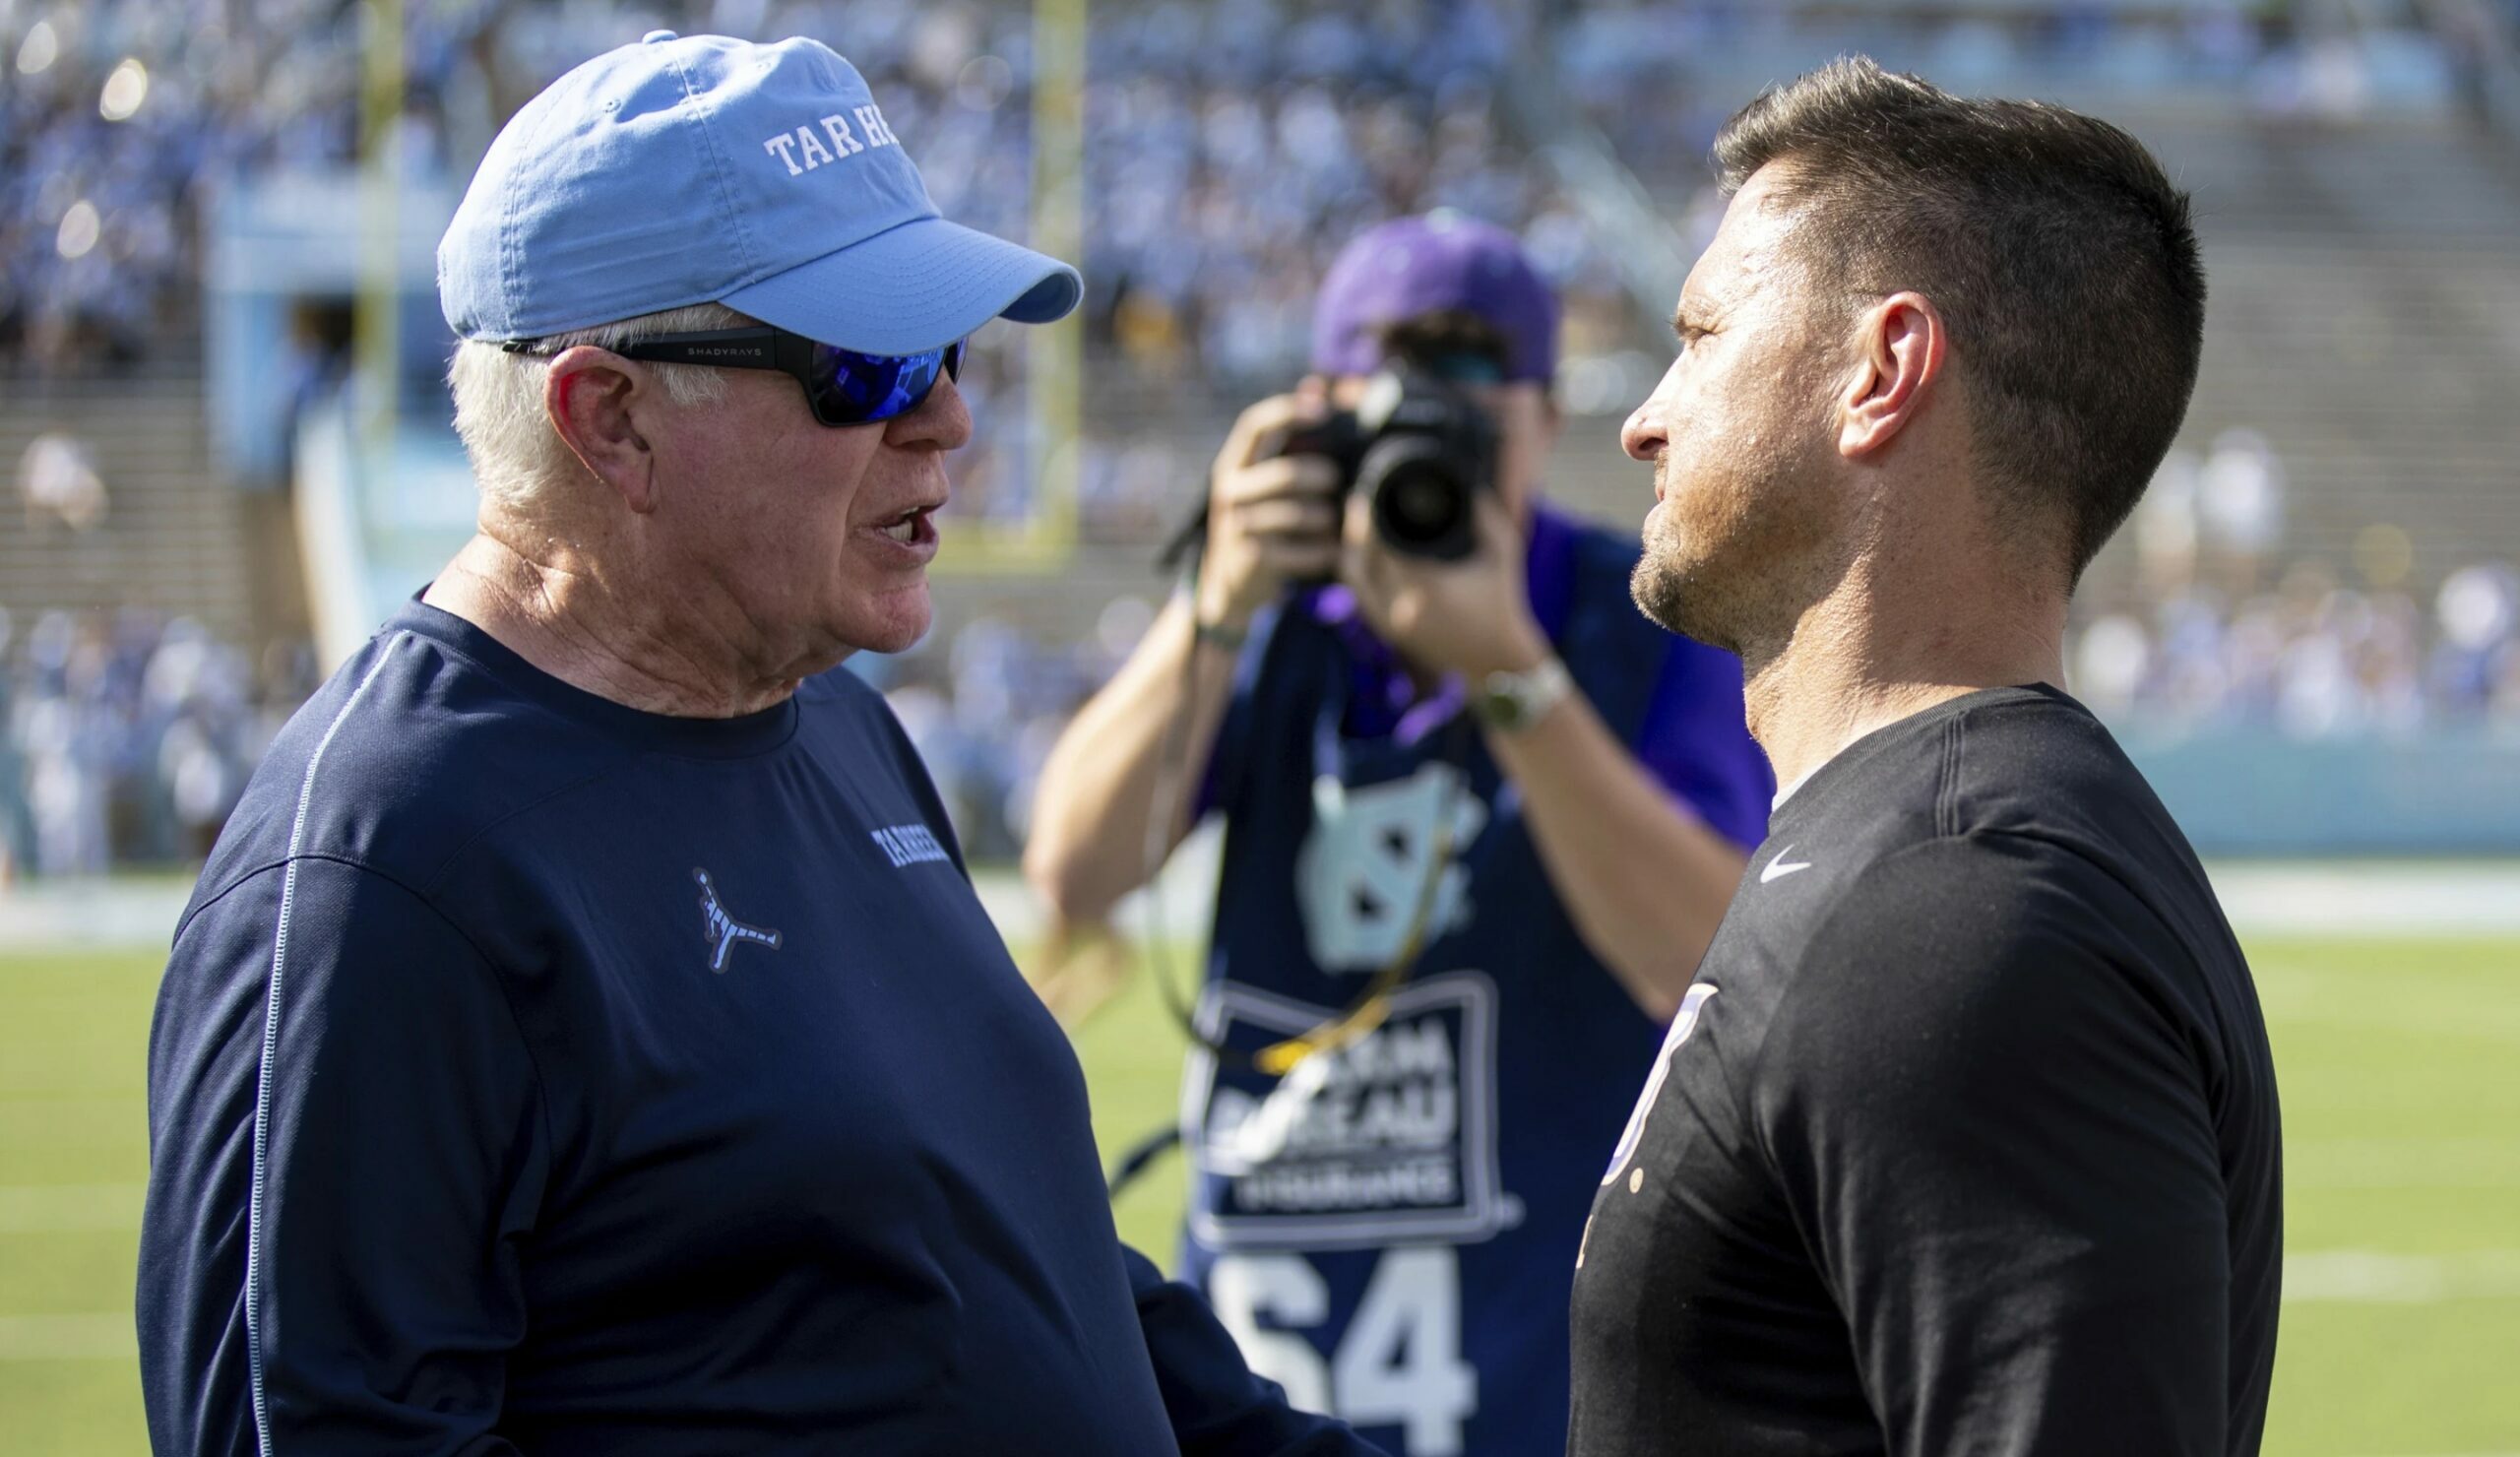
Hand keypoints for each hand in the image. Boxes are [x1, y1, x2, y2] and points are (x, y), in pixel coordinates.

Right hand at [1194, 392, 1342, 631]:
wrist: (1231, 586)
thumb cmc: (1262, 522)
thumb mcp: (1266, 480)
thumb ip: (1289, 437)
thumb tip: (1316, 384)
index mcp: (1234, 464)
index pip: (1255, 426)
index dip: (1287, 412)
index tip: (1321, 409)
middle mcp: (1229, 491)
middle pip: (1285, 474)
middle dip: (1320, 477)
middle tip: (1336, 481)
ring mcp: (1236, 526)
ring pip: (1295, 514)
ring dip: (1325, 517)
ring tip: (1334, 521)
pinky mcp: (1249, 559)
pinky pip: (1299, 550)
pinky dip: (1322, 551)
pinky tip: (1330, 551)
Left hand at [1341, 489, 1548, 680]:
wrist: (1496, 664)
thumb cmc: (1503, 608)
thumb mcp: (1503, 557)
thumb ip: (1488, 519)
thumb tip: (1472, 488)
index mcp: (1426, 586)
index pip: (1382, 543)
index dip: (1369, 516)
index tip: (1370, 493)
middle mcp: (1401, 607)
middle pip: (1359, 559)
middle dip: (1355, 529)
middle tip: (1358, 501)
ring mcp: (1391, 623)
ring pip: (1352, 579)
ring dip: (1351, 550)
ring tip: (1357, 526)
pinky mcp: (1389, 633)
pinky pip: (1360, 596)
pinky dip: (1357, 573)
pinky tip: (1361, 554)